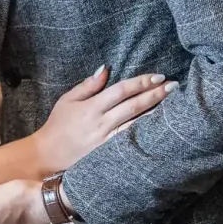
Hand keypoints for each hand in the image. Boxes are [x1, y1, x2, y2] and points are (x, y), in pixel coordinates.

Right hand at [32, 67, 172, 172]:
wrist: (48, 155)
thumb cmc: (57, 125)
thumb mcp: (67, 100)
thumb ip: (88, 85)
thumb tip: (106, 68)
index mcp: (91, 107)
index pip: (121, 91)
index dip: (141, 82)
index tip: (158, 76)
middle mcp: (101, 123)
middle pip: (133, 106)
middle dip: (156, 95)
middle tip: (174, 86)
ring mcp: (106, 140)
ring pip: (136, 124)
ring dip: (156, 112)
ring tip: (174, 103)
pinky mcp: (109, 153)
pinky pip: (131, 140)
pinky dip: (146, 131)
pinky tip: (159, 125)